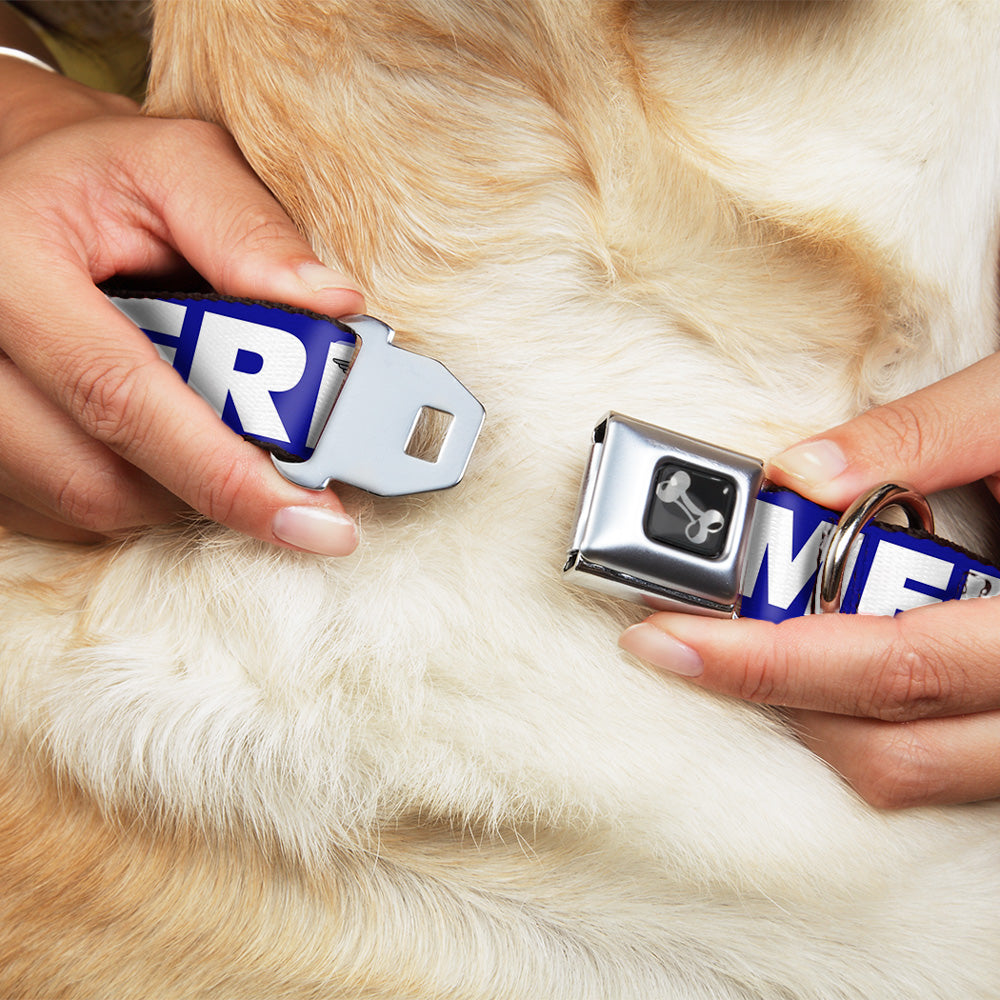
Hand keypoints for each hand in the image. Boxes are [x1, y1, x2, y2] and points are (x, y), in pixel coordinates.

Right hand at [0, 58, 363, 552]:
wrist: (18, 187)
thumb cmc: (100, 176)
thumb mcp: (177, 165)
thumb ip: (249, 230)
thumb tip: (333, 305)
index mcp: (9, 265)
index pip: (121, 397)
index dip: (225, 472)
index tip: (314, 520)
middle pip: (98, 477)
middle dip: (214, 487)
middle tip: (293, 481)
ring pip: (86, 504)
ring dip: (178, 488)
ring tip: (220, 431)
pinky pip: (64, 511)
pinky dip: (138, 490)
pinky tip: (165, 438)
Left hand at [620, 351, 999, 807]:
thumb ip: (919, 436)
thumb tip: (797, 474)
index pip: (894, 666)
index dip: (767, 661)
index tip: (666, 638)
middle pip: (891, 747)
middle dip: (773, 693)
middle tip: (690, 634)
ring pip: (913, 771)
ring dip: (815, 713)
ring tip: (753, 639)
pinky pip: (939, 761)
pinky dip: (866, 718)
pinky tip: (827, 655)